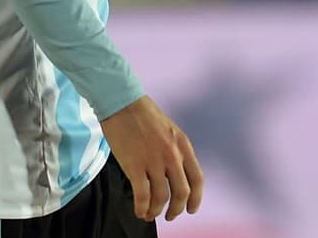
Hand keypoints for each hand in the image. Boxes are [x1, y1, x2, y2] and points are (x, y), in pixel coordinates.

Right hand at [100, 95, 203, 221]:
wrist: (120, 100)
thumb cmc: (141, 112)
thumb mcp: (169, 129)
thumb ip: (175, 150)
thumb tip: (174, 174)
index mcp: (182, 145)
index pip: (197, 180)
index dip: (196, 199)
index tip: (191, 209)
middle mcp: (172, 155)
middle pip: (181, 193)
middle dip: (176, 209)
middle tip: (170, 215)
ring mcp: (153, 161)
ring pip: (162, 197)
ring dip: (157, 210)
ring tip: (150, 214)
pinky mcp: (134, 165)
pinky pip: (142, 195)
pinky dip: (142, 207)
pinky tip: (139, 210)